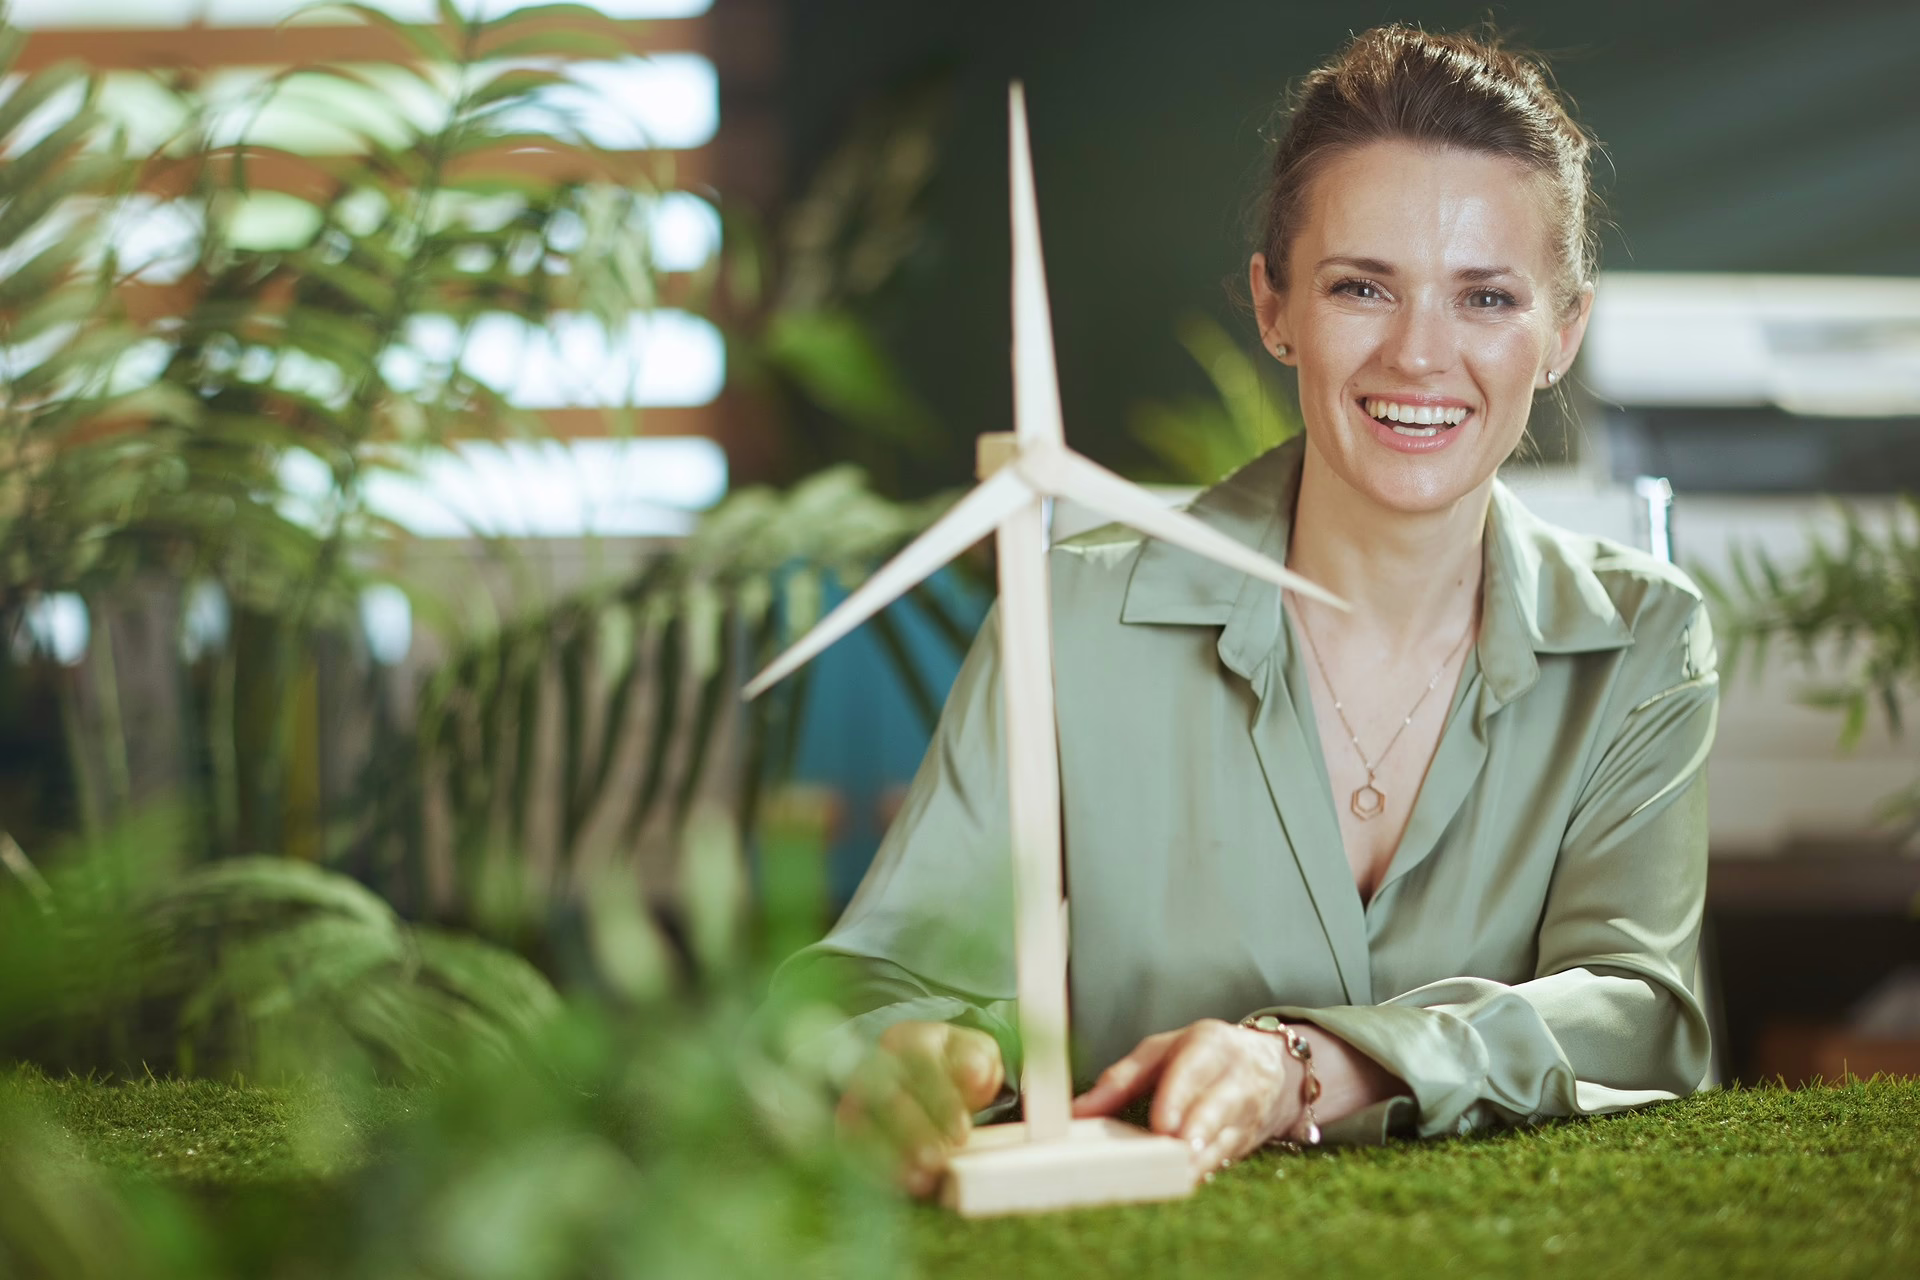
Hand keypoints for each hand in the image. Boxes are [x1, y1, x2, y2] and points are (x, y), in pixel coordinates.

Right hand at [835, 1020, 1004, 1197]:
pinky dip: (875, 1169)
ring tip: (921, 1181)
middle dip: (914, 1131)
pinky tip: (900, 1185)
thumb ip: (979, 1060)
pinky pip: (852, 1147)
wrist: (916, 1077)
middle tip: (938, 1160)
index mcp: (909, 1039)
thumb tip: (975, 1072)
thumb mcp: (973, 1053)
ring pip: (864, 1123)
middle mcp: (876, 1063)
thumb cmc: (950, 1067)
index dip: (941, 1100)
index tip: (962, 1133)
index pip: (922, 1066)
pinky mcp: (846, 1126)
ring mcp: (856, 1095)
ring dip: (890, 1155)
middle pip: (889, 1096)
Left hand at [1071, 1018, 1299, 1175]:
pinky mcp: (1247, 1141)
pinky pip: (1227, 1158)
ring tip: (1182, 1174)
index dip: (1179, 1096)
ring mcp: (1246, 1113)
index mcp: (1209, 1046)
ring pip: (1227, 1137)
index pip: (1194, 1069)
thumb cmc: (1200, 1057)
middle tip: (1179, 1148)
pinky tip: (1187, 1182)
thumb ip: (1121, 1079)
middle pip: (1220, 1104)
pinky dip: (1207, 1170)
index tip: (1162, 1123)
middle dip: (1200, 1127)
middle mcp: (1234, 1078)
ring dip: (1204, 1157)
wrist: (1268, 1068)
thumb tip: (1076, 1112)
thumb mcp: (1160, 1053)